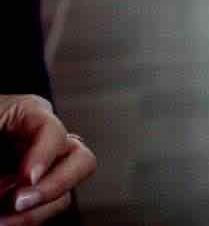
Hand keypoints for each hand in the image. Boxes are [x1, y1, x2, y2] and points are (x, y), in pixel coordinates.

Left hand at [0, 95, 95, 225]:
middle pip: (81, 162)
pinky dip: (22, 222)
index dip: (44, 155)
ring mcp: (40, 173)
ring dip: (30, 213)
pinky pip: (42, 214)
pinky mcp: (30, 200)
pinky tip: (1, 219)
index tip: (25, 179)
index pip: (55, 131)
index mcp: (28, 114)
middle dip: (53, 187)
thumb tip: (27, 179)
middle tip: (16, 203)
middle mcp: (42, 143)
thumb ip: (7, 135)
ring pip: (62, 197)